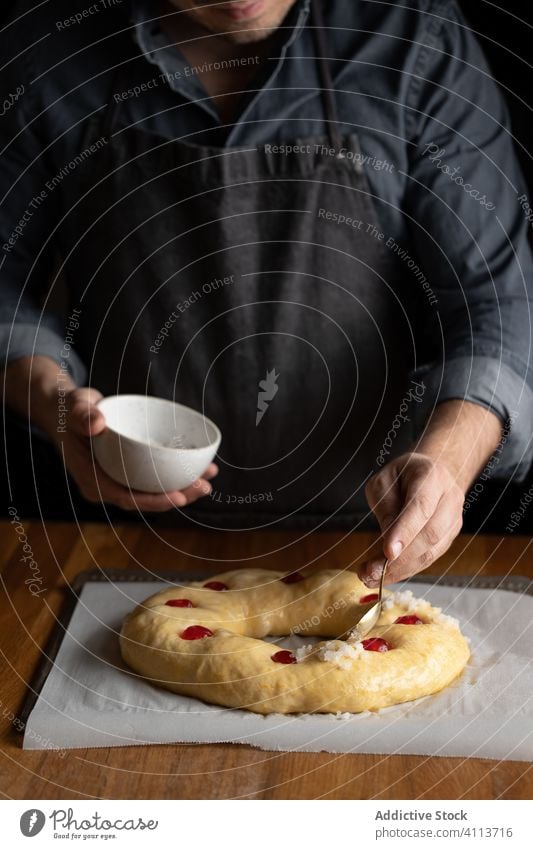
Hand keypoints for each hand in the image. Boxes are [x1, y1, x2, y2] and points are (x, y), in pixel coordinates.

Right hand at [54, 387, 217, 511]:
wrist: (66, 410)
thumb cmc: (69, 410)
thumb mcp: (74, 408)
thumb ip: (83, 415)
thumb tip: (98, 423)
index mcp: (92, 481)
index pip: (126, 498)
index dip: (153, 501)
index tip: (179, 496)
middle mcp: (106, 486)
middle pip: (145, 499)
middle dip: (177, 496)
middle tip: (204, 486)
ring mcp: (118, 480)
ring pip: (153, 492)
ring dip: (182, 488)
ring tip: (209, 478)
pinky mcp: (128, 471)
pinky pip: (153, 479)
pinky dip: (175, 475)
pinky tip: (198, 467)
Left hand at [358, 452, 464, 585]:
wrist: (430, 474)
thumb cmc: (401, 477)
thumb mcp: (383, 482)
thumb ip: (386, 507)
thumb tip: (388, 542)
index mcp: (431, 477)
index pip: (420, 507)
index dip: (405, 532)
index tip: (387, 553)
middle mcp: (449, 498)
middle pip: (429, 534)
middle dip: (399, 559)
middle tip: (370, 572)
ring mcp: (454, 519)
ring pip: (431, 551)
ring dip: (401, 570)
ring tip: (372, 578)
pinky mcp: (450, 537)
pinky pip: (430, 558)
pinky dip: (407, 569)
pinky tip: (386, 575)